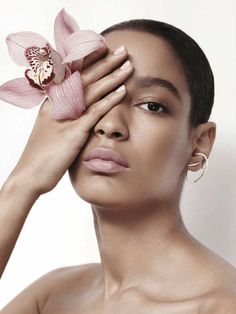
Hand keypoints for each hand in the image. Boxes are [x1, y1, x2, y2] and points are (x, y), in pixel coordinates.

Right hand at [9, 45, 132, 195]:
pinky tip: (123, 91)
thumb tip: (83, 112)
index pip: (73, 75)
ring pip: (91, 91)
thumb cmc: (42, 155)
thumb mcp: (54, 131)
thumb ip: (67, 118)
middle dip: (105, 62)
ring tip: (128, 65)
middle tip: (122, 50)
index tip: (105, 49)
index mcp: (53, 102)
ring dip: (112, 76)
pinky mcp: (73, 132)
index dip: (90, 61)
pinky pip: (94, 112)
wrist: (29, 175)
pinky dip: (109, 101)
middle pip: (85, 77)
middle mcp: (58, 104)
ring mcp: (65, 117)